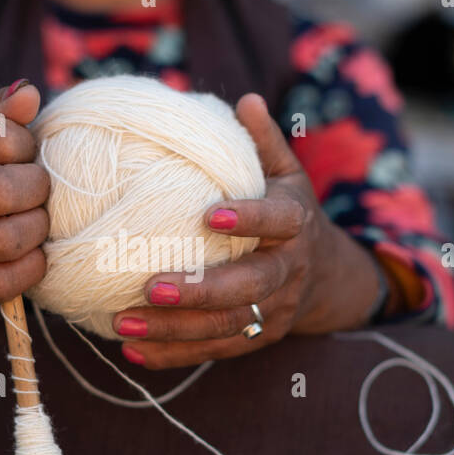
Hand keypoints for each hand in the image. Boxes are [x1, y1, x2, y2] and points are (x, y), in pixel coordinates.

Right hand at [0, 80, 49, 301]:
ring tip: (34, 218)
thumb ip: (6, 111)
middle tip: (37, 188)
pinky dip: (32, 267)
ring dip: (37, 228)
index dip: (26, 145)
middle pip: (3, 191)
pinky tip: (32, 252)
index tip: (24, 153)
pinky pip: (5, 281)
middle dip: (37, 188)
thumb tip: (27, 93)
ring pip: (7, 239)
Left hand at [112, 93, 386, 369]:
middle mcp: (288, 270)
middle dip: (200, 290)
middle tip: (150, 285)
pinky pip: (217, 351)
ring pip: (228, 326)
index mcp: (294, 224)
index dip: (249, 218)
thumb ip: (264, 142)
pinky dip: (176, 355)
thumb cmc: (290, 212)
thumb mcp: (286, 174)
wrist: (328, 275)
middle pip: (250, 287)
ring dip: (176, 330)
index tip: (209, 214)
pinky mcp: (260, 338)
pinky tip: (135, 351)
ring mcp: (275, 309)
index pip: (278, 222)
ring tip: (125, 323)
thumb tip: (246, 100)